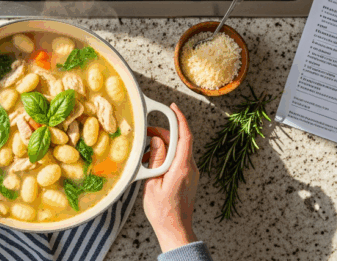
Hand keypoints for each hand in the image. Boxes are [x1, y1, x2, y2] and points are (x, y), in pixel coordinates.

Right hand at [142, 103, 199, 252]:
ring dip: (162, 146)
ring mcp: (191, 173)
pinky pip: (178, 159)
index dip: (180, 119)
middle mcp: (190, 168)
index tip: (172, 107)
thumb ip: (156, 159)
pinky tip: (152, 163)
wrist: (175, 230)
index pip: (185, 136)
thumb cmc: (163, 211)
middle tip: (145, 133)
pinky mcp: (188, 177)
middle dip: (163, 133)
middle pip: (180, 141)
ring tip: (145, 154)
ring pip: (178, 150)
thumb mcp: (153, 183)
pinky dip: (165, 156)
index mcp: (182, 167)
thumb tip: (156, 139)